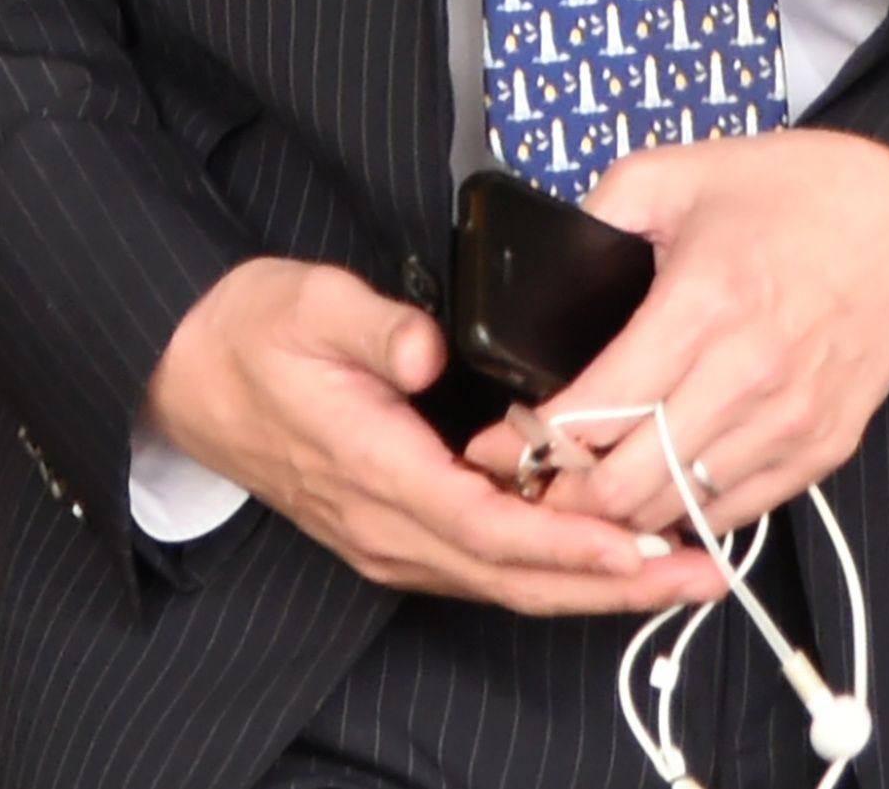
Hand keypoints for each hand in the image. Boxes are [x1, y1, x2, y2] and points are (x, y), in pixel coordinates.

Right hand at [142, 256, 724, 613]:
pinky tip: (608, 554)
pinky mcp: (400, 530)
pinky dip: (556, 567)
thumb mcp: (309, 303)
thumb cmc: (252, 333)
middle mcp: (387, 527)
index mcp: (371, 472)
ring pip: (507, 581)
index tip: (634, 544)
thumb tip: (432, 349)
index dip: (564, 540)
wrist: (189, 372)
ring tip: (680, 571)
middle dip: (611, 583)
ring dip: (594, 585)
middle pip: (513, 576)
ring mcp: (392, 539)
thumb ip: (376, 325)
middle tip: (699, 573)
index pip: (484, 525)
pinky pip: (490, 565)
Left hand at [465, 133, 888, 538]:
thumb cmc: (797, 189)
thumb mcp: (683, 171)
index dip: (534, 442)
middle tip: (535, 477)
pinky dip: (688, 512)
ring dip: (623, 512)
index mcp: (705, 301)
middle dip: (566, 493)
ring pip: (680, 510)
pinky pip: (736, 512)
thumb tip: (550, 264)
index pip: (599, 410)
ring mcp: (792, 420)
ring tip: (587, 488)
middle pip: (630, 482)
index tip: (497, 446)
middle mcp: (749, 374)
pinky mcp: (824, 448)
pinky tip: (659, 488)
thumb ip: (603, 209)